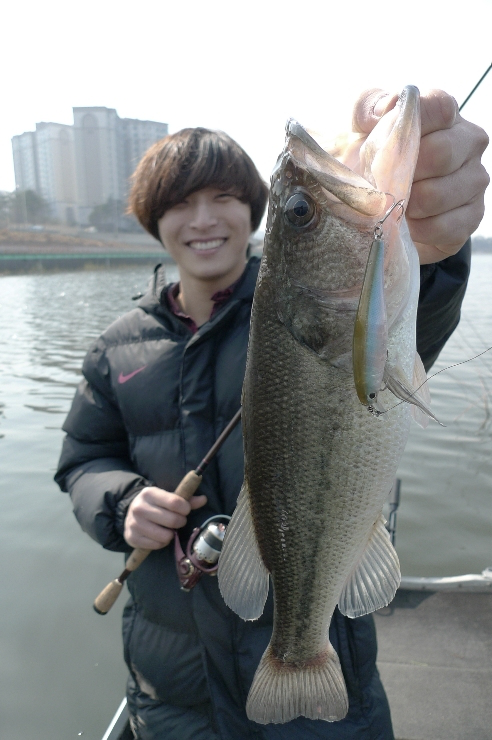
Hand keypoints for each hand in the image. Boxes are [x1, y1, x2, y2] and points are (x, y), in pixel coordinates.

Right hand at [124, 485, 206, 548]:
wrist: (131, 512)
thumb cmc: (155, 504)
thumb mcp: (167, 497)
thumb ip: (186, 499)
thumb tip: (204, 499)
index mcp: (149, 493)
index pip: (175, 502)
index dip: (185, 508)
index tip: (186, 510)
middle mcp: (139, 508)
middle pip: (172, 520)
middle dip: (180, 521)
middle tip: (179, 520)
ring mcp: (134, 524)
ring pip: (165, 536)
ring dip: (171, 534)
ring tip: (168, 528)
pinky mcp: (132, 538)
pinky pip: (157, 545)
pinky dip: (162, 542)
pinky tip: (159, 535)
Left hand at [350, 88, 489, 263]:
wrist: (374, 210)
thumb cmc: (370, 163)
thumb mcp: (358, 131)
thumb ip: (367, 107)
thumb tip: (388, 106)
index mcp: (443, 115)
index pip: (440, 107)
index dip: (412, 125)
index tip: (386, 141)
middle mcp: (468, 142)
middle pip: (442, 153)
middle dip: (404, 174)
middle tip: (384, 183)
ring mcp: (474, 179)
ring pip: (441, 194)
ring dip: (407, 206)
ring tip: (393, 206)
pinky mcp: (471, 216)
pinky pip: (445, 226)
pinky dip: (418, 230)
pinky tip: (407, 226)